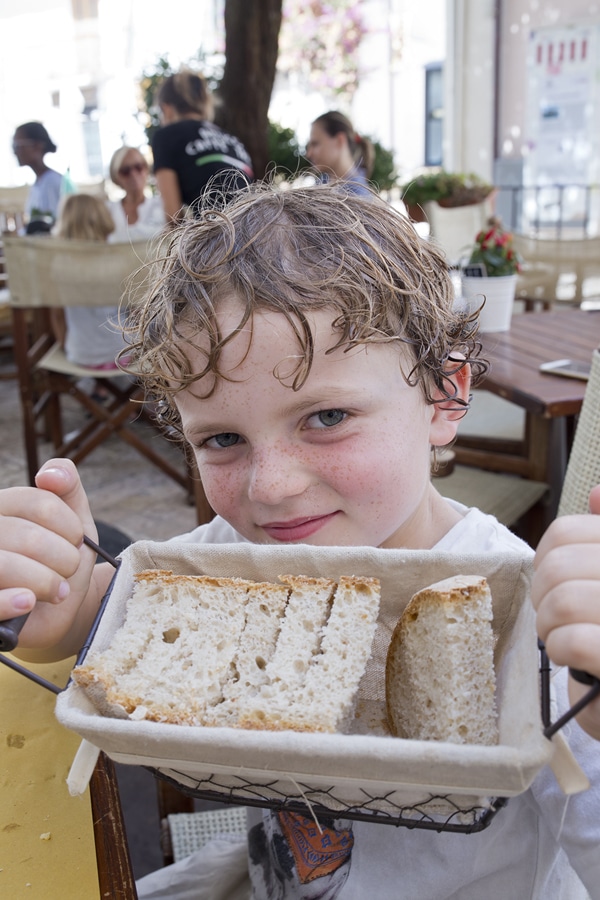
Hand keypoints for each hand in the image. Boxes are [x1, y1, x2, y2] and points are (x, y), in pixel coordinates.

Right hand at [0, 459, 99, 655]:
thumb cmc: (62, 558)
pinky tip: (28, 602)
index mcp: (1, 507)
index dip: (69, 525)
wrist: (60, 609)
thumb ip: (67, 486)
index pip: (38, 501)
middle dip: (64, 559)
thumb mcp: (73, 518)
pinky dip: (12, 601)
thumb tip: (48, 475)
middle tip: (67, 571)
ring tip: (57, 591)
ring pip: (8, 565)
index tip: (76, 541)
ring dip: (47, 582)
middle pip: (27, 537)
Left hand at [532, 485, 599, 738]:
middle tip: (554, 620)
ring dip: (548, 626)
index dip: (543, 560)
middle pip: (558, 566)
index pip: (565, 533)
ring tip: (561, 639)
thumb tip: (598, 493)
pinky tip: (570, 658)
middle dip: (542, 598)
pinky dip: (561, 650)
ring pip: (562, 601)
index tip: (553, 584)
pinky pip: (575, 640)